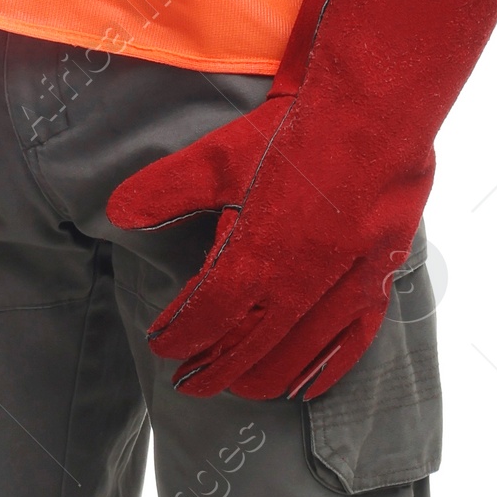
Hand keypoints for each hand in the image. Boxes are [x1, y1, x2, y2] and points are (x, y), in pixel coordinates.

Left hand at [106, 0, 496, 401]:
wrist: (378, 106)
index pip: (208, 316)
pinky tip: (309, 388)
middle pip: (249, 347)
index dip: (183, 337)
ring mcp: (345, 284)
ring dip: (263, 376)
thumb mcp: (220, 155)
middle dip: (214, 369)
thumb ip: (168, 190)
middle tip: (190, 382)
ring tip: (239, 390)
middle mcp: (302, 281)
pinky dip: (328, 368)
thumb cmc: (298, 128)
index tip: (165, 345)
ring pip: (299, 352)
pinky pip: (355, 339)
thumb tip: (117, 212)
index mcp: (259, 254)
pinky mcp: (379, 275)